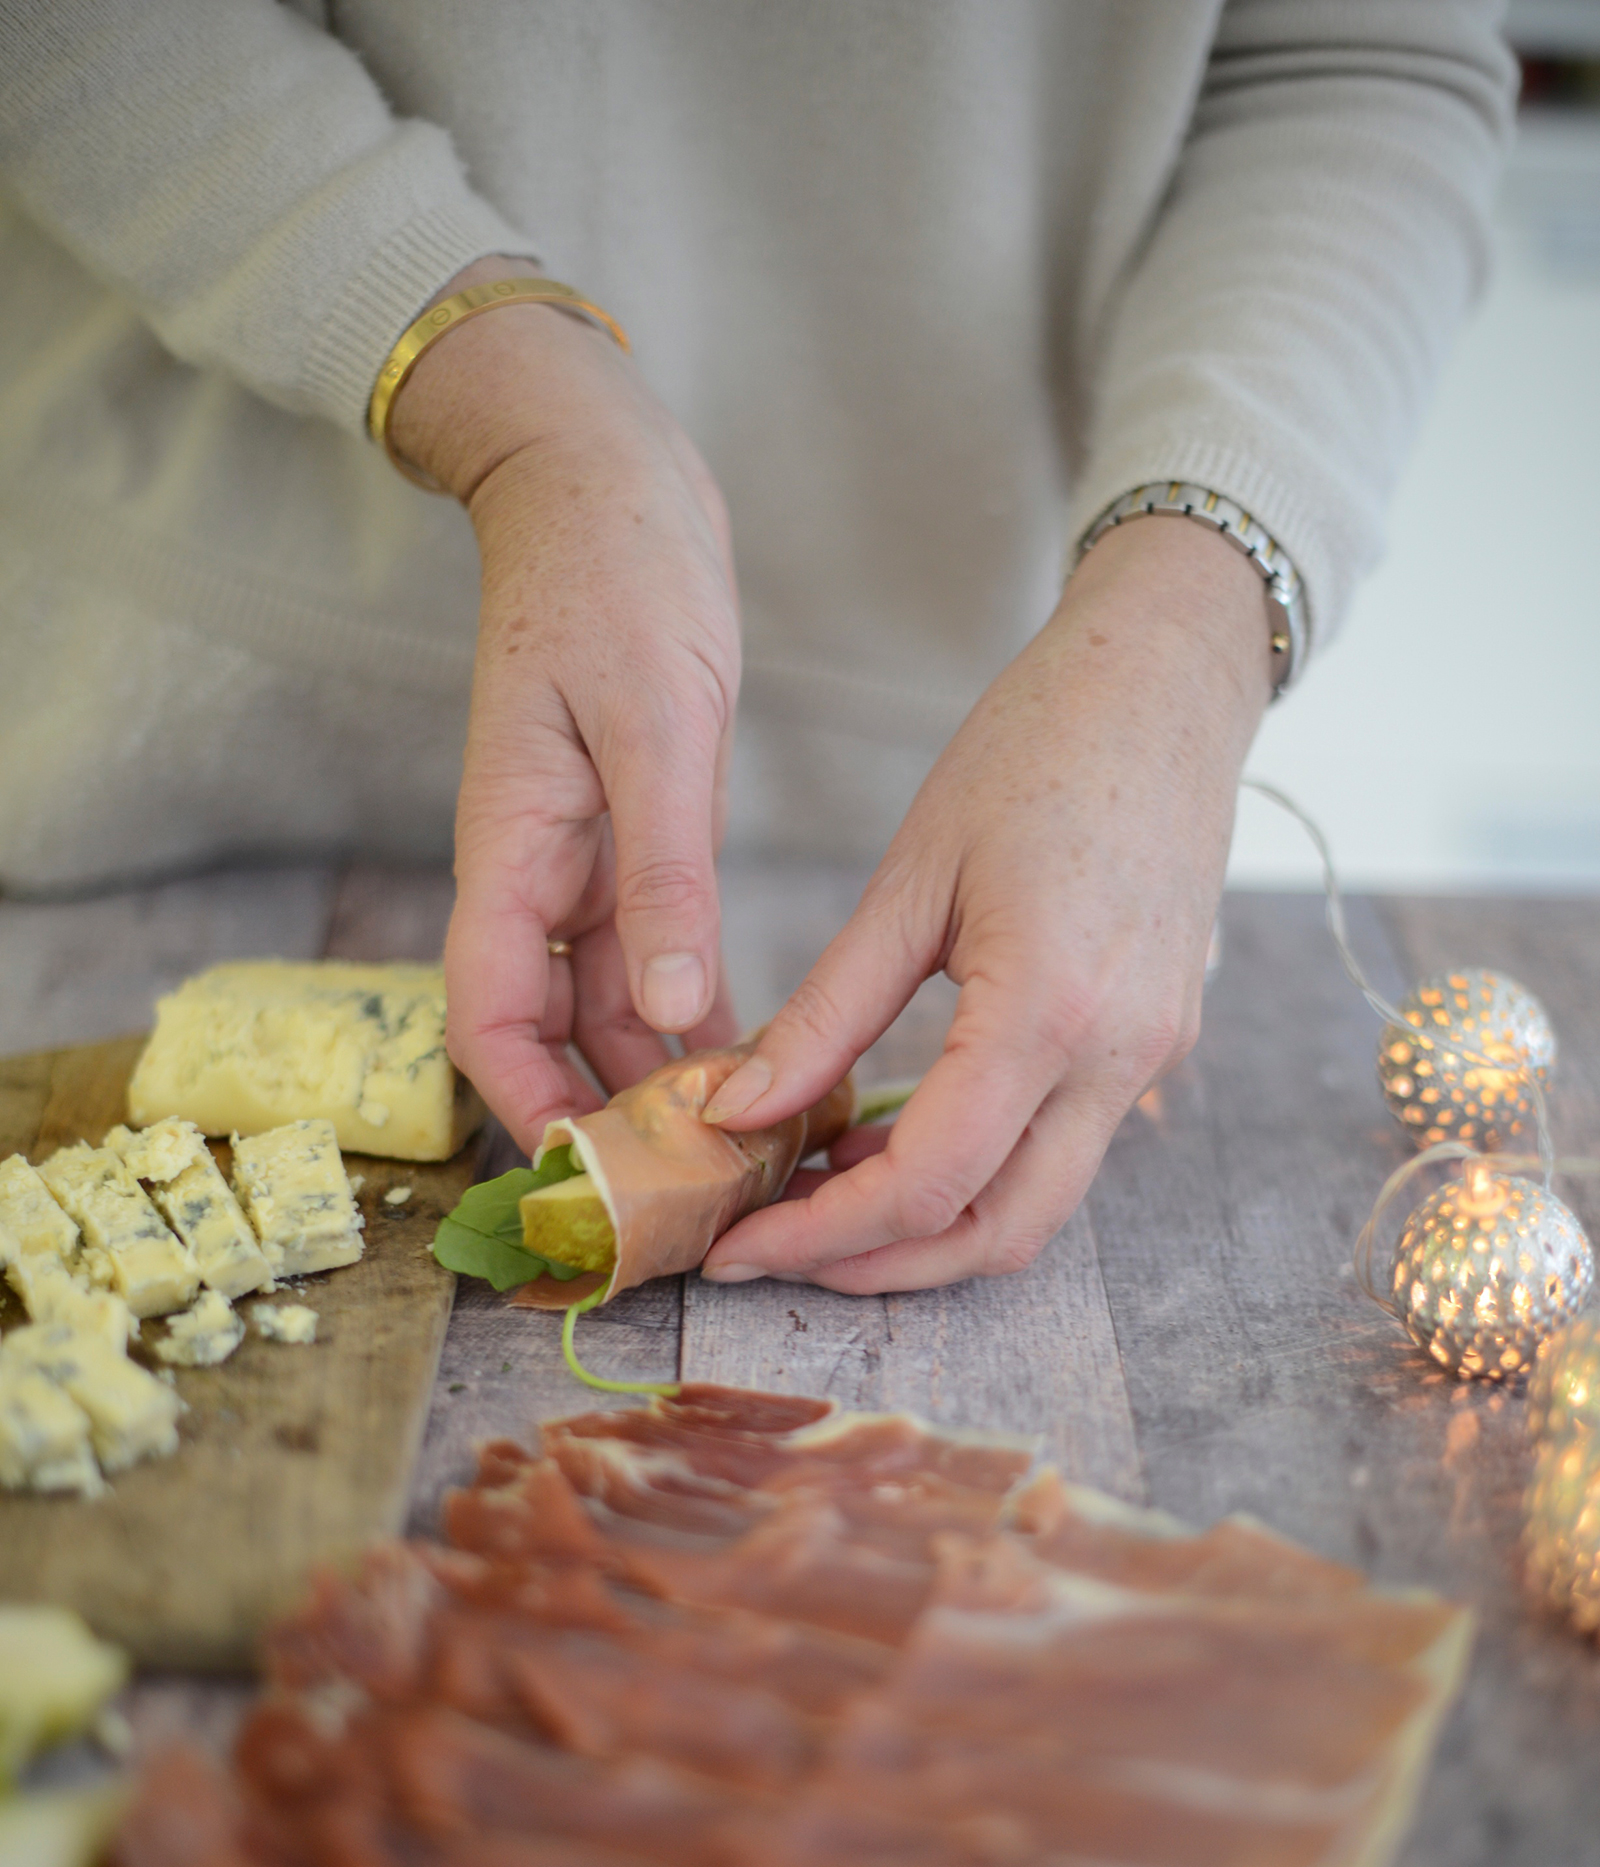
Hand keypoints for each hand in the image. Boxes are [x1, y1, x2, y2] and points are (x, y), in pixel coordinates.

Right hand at [392, 259, 741, 1147]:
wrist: (604, 480)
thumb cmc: (616, 578)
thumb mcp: (655, 725)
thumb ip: (662, 873)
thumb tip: (667, 1010)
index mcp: (509, 851)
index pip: (486, 1016)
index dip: (523, 1106)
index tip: (589, 1181)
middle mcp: (535, 877)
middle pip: (545, 1036)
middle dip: (604, 1119)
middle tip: (689, 1194)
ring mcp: (581, 867)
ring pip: (603, 1011)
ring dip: (658, 1080)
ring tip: (740, 1149)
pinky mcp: (630, 848)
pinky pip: (648, 963)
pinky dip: (693, 1020)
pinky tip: (758, 1066)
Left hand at [698, 514, 1273, 1292]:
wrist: (1167, 681)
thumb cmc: (1035, 747)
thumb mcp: (909, 880)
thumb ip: (824, 1012)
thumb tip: (734, 1111)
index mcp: (1048, 1009)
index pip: (928, 1183)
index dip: (821, 1234)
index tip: (734, 1242)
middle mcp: (1117, 1058)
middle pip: (995, 1237)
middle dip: (876, 1267)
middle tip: (770, 1247)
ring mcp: (1148, 1059)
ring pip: (1036, 1212)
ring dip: (927, 1232)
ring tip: (820, 1194)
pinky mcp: (1153, 1046)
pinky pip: (1060, 1152)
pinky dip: (974, 1175)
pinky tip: (891, 1138)